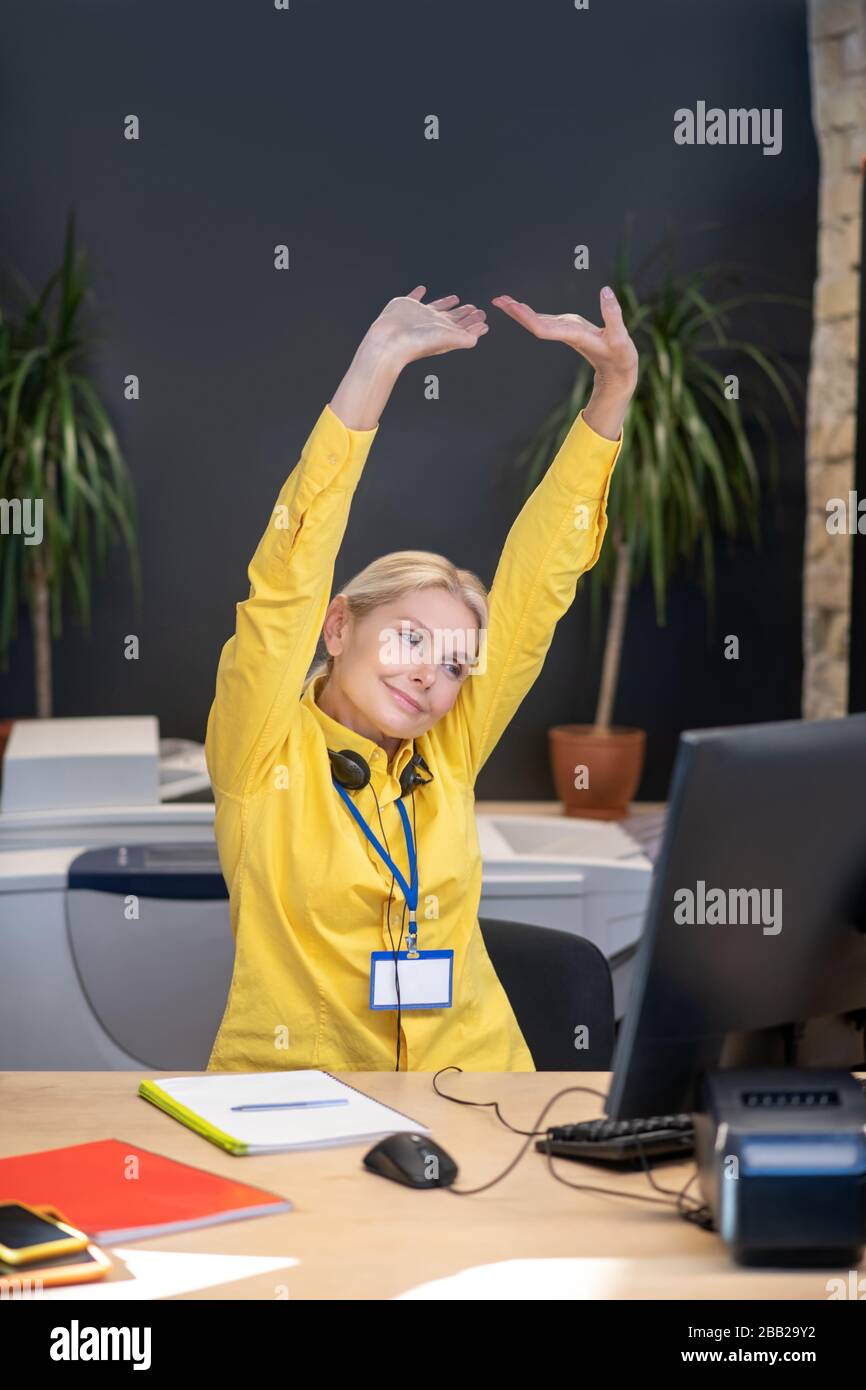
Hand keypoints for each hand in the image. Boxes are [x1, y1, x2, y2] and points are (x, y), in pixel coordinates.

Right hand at [367, 285, 488, 366]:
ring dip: (446, 302)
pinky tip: (421, 289)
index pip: (464, 326)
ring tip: (456, 298)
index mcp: (444, 331)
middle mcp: (433, 323)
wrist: (390, 340)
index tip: (483, 317)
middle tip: (475, 309)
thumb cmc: (418, 342)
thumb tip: (481, 331)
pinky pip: (414, 296)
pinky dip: (417, 293)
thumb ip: (466, 337)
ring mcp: (419, 314)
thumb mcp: (448, 339)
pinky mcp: (406, 305)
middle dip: (465, 313)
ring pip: (437, 306)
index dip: (474, 322)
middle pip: (453, 317)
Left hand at [491, 287, 637, 394]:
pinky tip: (518, 307)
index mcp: (574, 335)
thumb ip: (613, 315)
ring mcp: (565, 331)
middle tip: (497, 300)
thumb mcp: (621, 338)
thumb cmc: (621, 358)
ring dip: (518, 311)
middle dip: (516, 312)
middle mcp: (565, 333)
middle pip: (535, 324)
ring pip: (537, 322)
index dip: (528, 318)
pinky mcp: (568, 329)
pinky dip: (529, 313)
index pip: (544, 328)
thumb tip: (606, 290)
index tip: (513, 307)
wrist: (618, 374)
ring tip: (501, 300)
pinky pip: (544, 321)